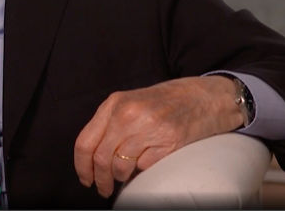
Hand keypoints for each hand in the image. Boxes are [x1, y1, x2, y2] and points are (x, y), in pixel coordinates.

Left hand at [73, 76, 243, 198]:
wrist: (202, 97)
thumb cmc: (164, 102)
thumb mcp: (130, 103)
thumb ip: (109, 123)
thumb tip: (92, 158)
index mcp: (114, 103)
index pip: (85, 141)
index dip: (82, 166)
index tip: (86, 178)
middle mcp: (128, 115)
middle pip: (101, 158)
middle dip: (100, 179)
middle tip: (103, 188)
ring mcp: (148, 128)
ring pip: (121, 167)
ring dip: (121, 178)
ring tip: (125, 177)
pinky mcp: (168, 142)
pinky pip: (144, 167)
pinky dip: (142, 171)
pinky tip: (145, 166)